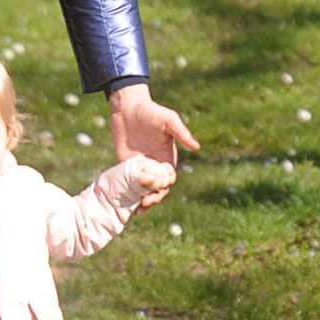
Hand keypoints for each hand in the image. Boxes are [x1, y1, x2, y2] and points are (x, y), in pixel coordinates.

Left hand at [109, 83, 198, 209]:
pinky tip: (123, 203)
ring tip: (136, 211)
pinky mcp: (125, 165)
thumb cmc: (151, 111)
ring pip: (142, 189)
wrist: (127, 107)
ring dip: (140, 201)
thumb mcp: (168, 120)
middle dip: (153, 199)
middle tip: (144, 205)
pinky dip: (127, 193)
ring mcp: (140, 166)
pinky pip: (127, 182)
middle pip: (156, 188)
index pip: (168, 179)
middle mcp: (154, 165)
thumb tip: (197, 147)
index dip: (164, 188)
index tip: (157, 194)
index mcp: (166, 158)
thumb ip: (181, 133)